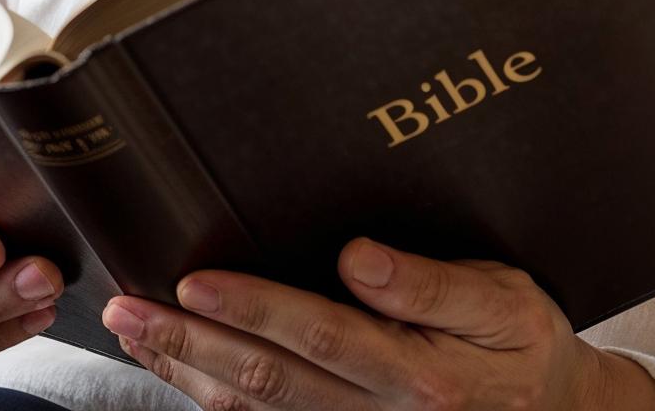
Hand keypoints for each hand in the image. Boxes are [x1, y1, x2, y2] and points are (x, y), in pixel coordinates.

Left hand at [100, 237, 654, 410]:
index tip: (195, 280)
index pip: (322, 337)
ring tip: (133, 331)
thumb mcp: (506, 301)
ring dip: (186, 372)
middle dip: (189, 342)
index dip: (253, 309)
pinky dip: (214, 399)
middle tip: (128, 306)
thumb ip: (435, 283)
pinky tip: (179, 367)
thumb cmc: (526, 347)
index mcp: (423, 376)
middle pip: (269, 382)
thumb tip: (360, 258)